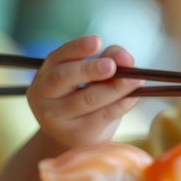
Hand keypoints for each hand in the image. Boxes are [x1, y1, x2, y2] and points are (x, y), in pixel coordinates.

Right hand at [27, 35, 143, 147]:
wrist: (72, 140)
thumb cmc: (84, 98)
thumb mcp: (92, 77)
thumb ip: (109, 59)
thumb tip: (125, 57)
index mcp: (45, 75)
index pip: (57, 57)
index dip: (77, 48)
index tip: (97, 41)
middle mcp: (44, 96)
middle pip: (64, 77)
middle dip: (90, 69)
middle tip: (112, 65)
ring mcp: (57, 119)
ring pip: (88, 99)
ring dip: (115, 88)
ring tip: (136, 79)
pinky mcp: (77, 134)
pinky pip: (103, 116)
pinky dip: (121, 105)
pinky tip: (134, 97)